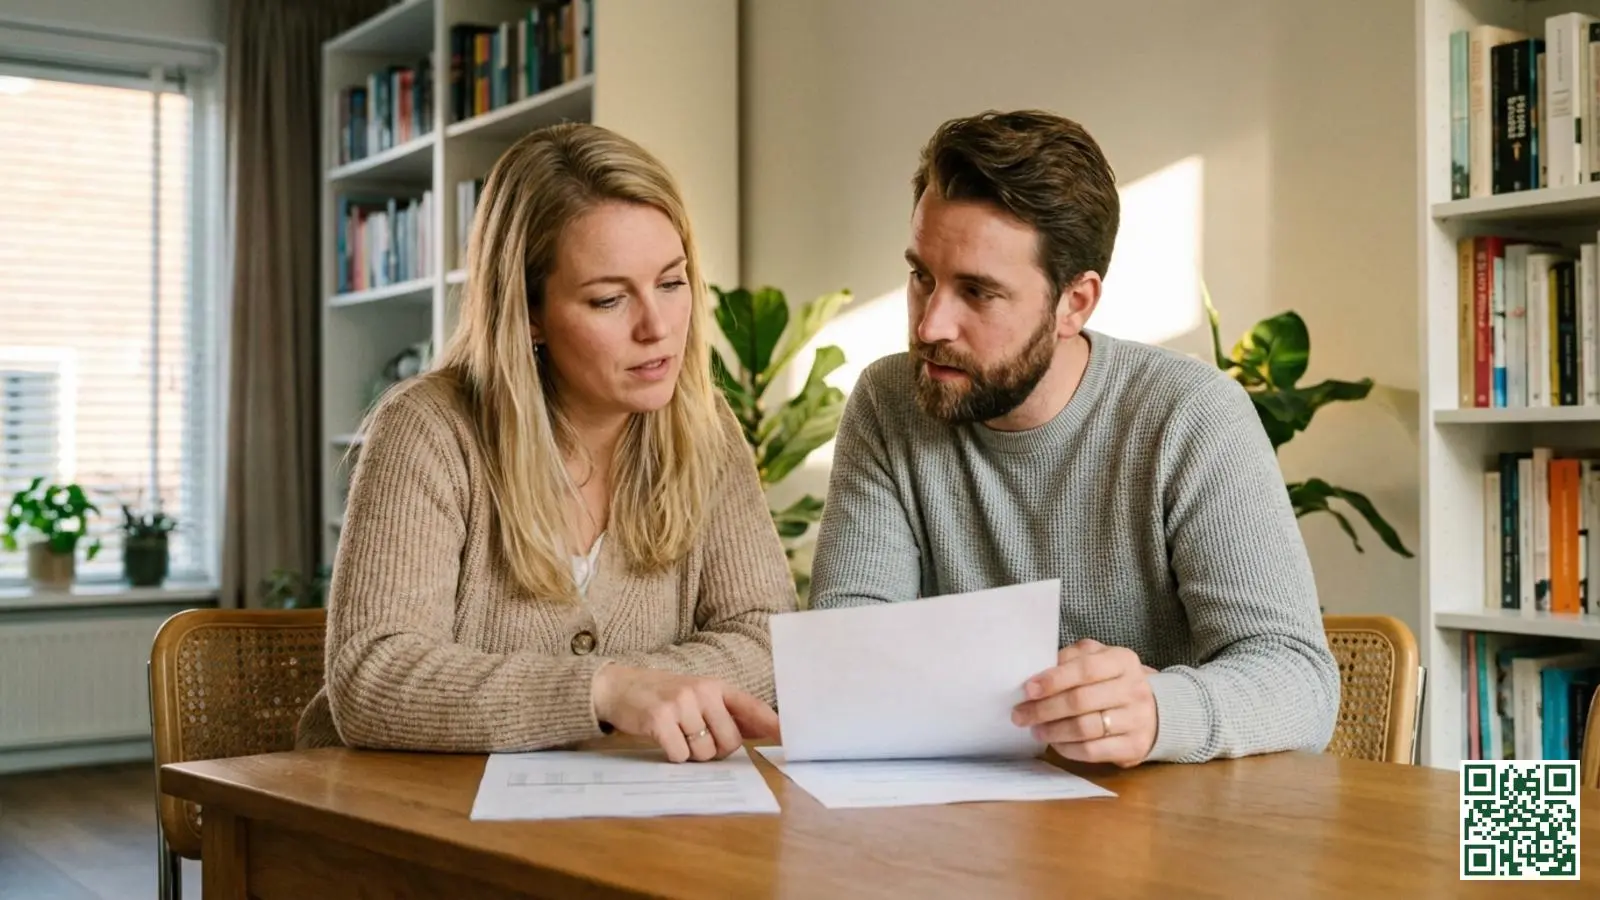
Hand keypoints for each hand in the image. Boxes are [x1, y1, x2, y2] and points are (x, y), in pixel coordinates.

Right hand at [591, 664, 779, 762]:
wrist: (618, 687)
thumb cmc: (663, 696)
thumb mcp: (696, 696)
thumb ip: (726, 713)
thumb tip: (763, 730)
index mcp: (716, 686)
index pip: (751, 707)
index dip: (772, 725)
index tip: (790, 738)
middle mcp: (702, 691)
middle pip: (729, 742)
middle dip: (715, 751)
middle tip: (696, 738)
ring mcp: (681, 703)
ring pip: (704, 753)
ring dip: (692, 754)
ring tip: (676, 735)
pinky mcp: (660, 718)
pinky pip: (680, 755)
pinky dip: (673, 755)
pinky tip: (662, 739)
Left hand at [1010, 639, 1158, 767]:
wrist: (1152, 711)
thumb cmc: (1112, 682)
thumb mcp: (1097, 659)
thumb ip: (1070, 659)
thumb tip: (1037, 674)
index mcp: (1123, 661)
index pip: (1085, 669)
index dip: (1054, 680)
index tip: (1028, 689)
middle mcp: (1134, 689)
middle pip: (1081, 701)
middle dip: (1044, 709)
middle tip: (1020, 714)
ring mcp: (1137, 720)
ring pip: (1085, 728)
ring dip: (1052, 731)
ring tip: (1035, 730)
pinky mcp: (1134, 747)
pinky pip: (1092, 751)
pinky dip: (1068, 749)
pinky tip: (1055, 743)